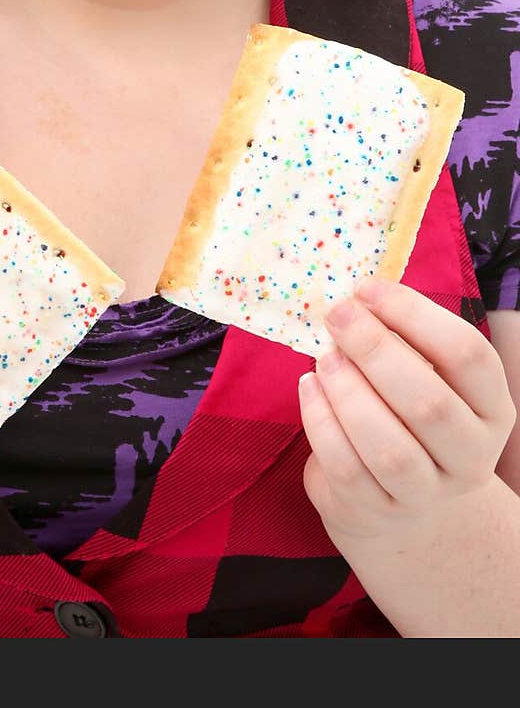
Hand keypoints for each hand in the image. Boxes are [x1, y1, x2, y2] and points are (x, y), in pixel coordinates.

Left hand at [298, 278, 515, 544]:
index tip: (366, 288)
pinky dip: (321, 423)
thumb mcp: (421, 373)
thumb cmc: (404, 409)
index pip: (469, 355)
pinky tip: (309, 387)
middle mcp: (471, 456)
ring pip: (389, 449)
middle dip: (375, 350)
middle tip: (338, 315)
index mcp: (491, 407)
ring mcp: (428, 493)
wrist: (393, 490)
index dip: (415, 315)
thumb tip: (355, 299)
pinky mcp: (379, 511)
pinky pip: (347, 469)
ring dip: (348, 393)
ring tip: (324, 357)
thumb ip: (399, 338)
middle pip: (430, 403)